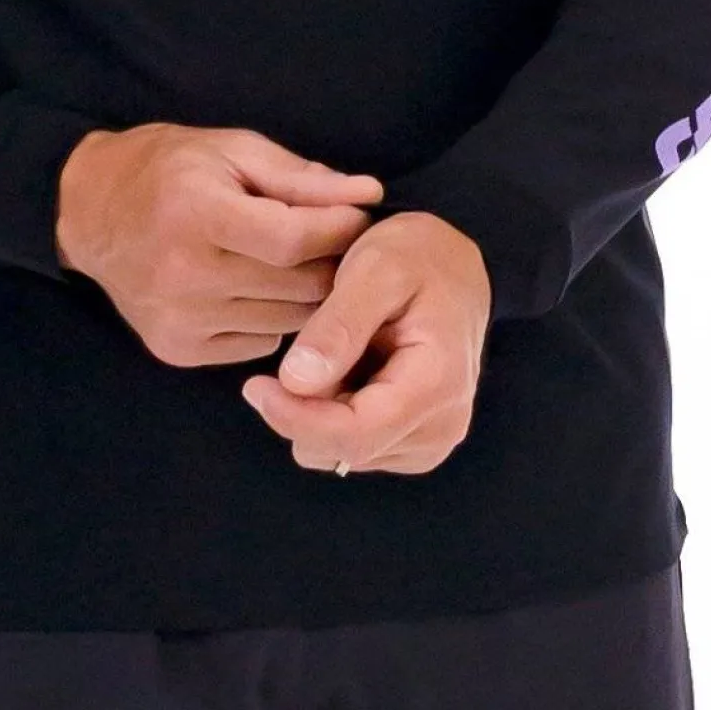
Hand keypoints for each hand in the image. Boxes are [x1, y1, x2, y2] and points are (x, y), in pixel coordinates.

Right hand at [54, 123, 384, 368]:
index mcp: (197, 213)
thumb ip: (302, 178)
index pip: (294, 240)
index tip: (357, 216)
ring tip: (298, 262)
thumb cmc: (169, 169)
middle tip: (333, 240)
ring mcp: (179, 319)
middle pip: (297, 286)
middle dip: (331, 261)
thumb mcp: (233, 150)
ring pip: (286, 322)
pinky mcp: (176, 350)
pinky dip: (271, 318)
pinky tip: (256, 287)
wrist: (90, 213)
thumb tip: (369, 194)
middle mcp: (185, 274)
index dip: (339, 229)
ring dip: (306, 294)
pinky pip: (258, 344)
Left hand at [239, 210, 491, 473]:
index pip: (355, 434)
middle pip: (344, 449)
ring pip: (342, 452)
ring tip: (339, 350)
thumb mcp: (376, 269)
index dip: (295, 418)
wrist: (455, 266)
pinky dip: (337, 413)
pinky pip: (354, 446)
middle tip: (303, 347)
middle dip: (305, 408)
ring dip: (321, 410)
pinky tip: (349, 368)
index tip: (255, 387)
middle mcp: (440, 426)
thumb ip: (339, 324)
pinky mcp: (415, 443)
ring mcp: (431, 440)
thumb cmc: (417, 257)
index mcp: (436, 383)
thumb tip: (296, 382)